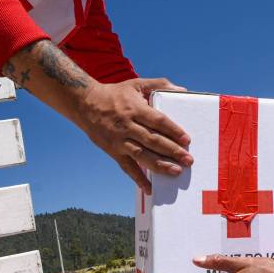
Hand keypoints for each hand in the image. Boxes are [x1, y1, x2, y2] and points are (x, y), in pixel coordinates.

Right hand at [77, 78, 192, 192]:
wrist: (85, 103)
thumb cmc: (115, 94)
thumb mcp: (137, 84)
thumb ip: (160, 85)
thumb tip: (182, 90)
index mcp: (135, 109)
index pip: (158, 121)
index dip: (173, 131)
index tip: (187, 140)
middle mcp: (127, 126)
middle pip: (152, 140)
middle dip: (172, 151)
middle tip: (188, 160)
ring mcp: (119, 140)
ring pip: (141, 155)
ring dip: (159, 165)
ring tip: (176, 171)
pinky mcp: (113, 151)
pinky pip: (127, 167)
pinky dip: (138, 179)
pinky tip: (150, 188)